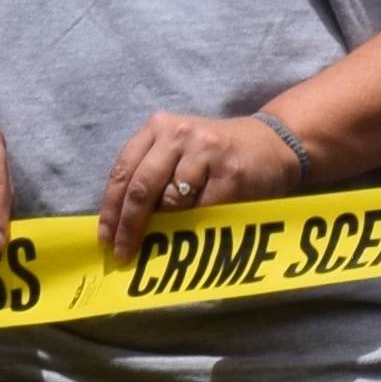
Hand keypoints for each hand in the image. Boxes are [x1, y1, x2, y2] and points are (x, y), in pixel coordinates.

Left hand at [93, 108, 306, 263]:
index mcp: (158, 127)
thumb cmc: (217, 156)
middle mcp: (179, 133)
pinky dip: (198, 225)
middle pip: (141, 188)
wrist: (274, 143)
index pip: (123, 172)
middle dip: (130, 226)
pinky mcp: (230, 173)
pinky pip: (202, 211)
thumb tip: (122, 227)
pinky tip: (204, 224)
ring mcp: (206, 151)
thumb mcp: (178, 153)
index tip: (106, 239)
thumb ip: (151, 177)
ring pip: (171, 203)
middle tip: (124, 253)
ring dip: (170, 225)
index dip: (111, 210)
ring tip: (177, 233)